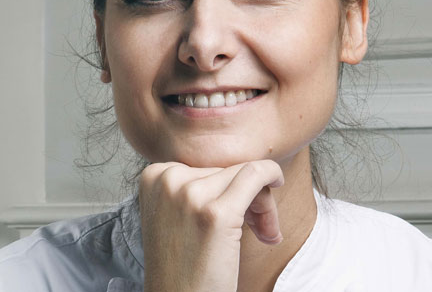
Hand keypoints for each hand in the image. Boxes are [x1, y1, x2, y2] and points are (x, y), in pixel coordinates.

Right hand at [139, 160, 284, 291]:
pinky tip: (278, 182)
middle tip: (258, 230)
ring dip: (262, 201)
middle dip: (249, 197)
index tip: (239, 216)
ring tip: (263, 233)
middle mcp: (167, 180)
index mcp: (154, 177)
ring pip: (244, 173)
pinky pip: (255, 174)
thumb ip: (195, 187)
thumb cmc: (184, 267)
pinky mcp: (216, 214)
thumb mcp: (177, 216)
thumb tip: (243, 166)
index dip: (229, 189)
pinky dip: (271, 174)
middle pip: (226, 169)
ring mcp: (190, 195)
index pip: (206, 165)